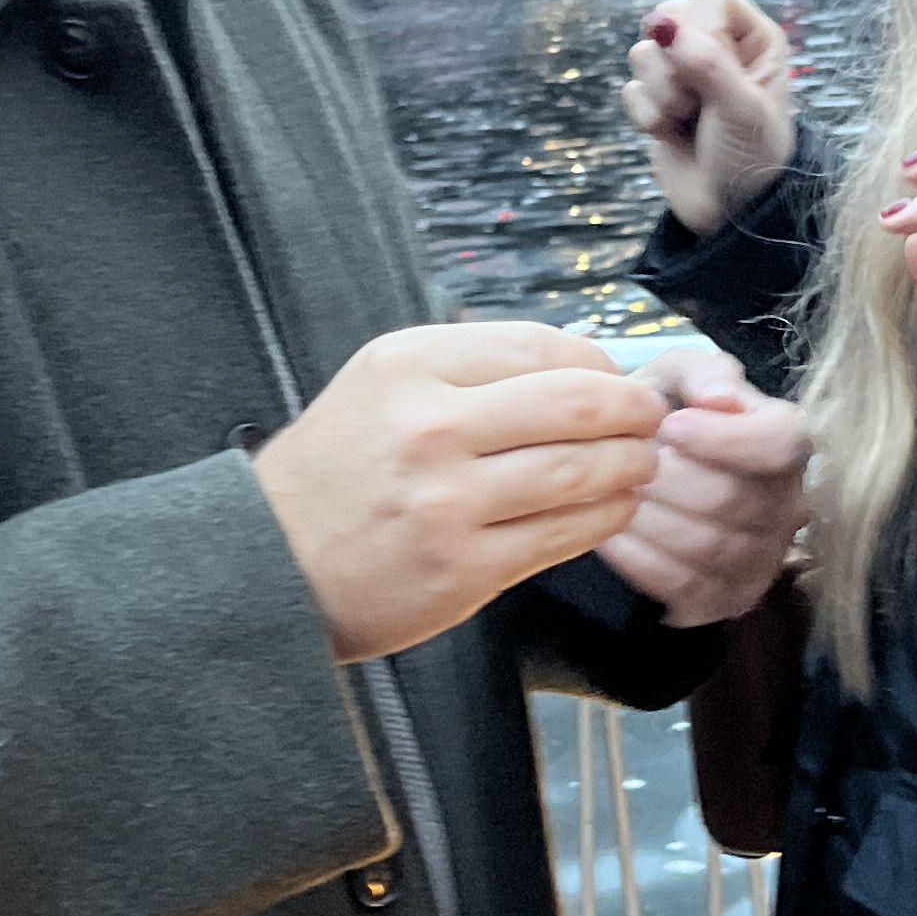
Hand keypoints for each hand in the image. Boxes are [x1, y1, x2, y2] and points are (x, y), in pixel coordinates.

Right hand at [252, 324, 669, 663]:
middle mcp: (429, 426)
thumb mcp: (380, 386)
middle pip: (577, 403)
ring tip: (642, 464)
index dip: (600, 362)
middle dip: (635, 410)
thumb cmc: (336, 472)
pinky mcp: (464, 569)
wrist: (263, 564)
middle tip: (652, 419)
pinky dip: (606, 517)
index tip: (617, 378)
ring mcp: (448, 503)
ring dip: (632, 466)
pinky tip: (614, 507)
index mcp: (408, 365)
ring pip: (582, 471)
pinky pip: (565, 535)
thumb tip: (583, 361)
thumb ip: (471, 368)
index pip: (541, 346)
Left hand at [596, 342, 810, 628]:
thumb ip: (701, 371)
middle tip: (626, 460)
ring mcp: (762, 560)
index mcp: (787, 443)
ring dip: (648, 517)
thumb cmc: (665, 418)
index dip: (724, 437)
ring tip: (613, 492)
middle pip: (733, 498)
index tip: (670, 425)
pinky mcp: (725, 599)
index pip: (782, 443)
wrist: (639, 474)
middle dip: (667, 478)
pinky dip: (637, 556)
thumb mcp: (678, 376)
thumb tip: (721, 398)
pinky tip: (611, 531)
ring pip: (707, 545)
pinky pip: (681, 584)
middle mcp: (789, 506)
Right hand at [623, 0, 796, 236]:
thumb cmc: (753, 158)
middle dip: (673, 63)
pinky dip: (647, 116)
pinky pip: (631, 89)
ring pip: (643, 53)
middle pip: (668, 17)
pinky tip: (672, 135)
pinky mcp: (657, 104)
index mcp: (753, 39)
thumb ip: (708, 63)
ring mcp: (684, 76)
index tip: (709, 67)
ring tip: (687, 120)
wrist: (732, 214)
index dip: (700, 27)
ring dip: (661, 93)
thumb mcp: (741, 109)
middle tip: (697, 98)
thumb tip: (663, 26)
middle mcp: (718, 49)